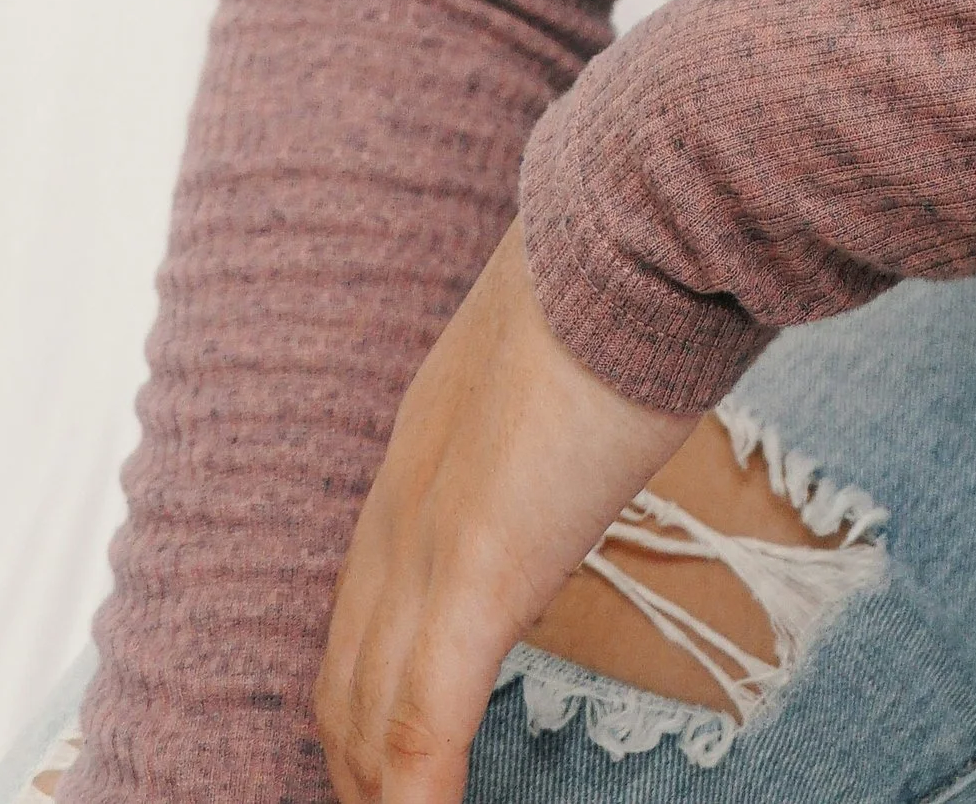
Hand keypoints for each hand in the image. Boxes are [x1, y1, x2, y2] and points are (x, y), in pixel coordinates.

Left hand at [316, 220, 698, 803]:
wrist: (634, 228)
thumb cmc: (627, 277)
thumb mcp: (568, 360)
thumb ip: (555, 416)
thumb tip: (592, 434)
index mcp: (417, 457)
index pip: (358, 613)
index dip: (358, 701)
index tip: (375, 762)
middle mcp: (400, 508)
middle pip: (341, 684)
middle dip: (353, 772)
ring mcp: (428, 546)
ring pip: (366, 720)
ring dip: (377, 799)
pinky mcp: (475, 578)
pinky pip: (420, 728)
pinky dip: (413, 801)